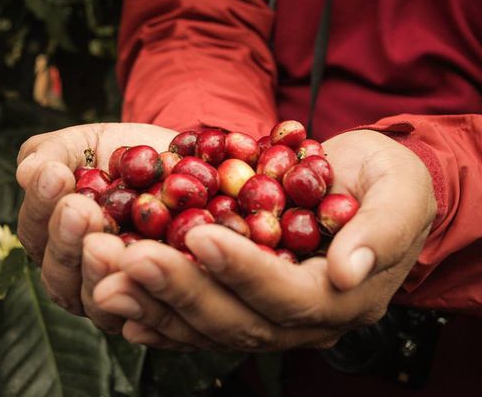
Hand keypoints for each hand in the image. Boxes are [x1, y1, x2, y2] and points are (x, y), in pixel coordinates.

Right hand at [16, 122, 176, 321]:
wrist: (185, 166)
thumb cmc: (126, 156)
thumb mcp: (87, 144)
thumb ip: (54, 152)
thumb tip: (28, 170)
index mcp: (52, 240)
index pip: (35, 231)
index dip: (41, 205)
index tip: (55, 174)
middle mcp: (79, 277)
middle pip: (60, 277)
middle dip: (67, 241)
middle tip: (80, 209)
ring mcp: (119, 298)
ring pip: (98, 302)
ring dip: (101, 271)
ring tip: (108, 241)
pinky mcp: (160, 304)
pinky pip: (152, 307)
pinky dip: (152, 287)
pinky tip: (158, 262)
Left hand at [90, 130, 436, 349]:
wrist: (364, 187)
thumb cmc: (387, 182)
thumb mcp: (399, 191)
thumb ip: (384, 229)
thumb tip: (349, 272)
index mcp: (342, 297)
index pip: (287, 294)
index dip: (242, 269)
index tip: (198, 234)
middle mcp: (301, 321)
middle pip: (236, 319)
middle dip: (180, 289)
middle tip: (129, 259)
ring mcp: (267, 318)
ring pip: (206, 326)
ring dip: (154, 303)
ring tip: (107, 276)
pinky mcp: (241, 305)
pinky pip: (195, 322)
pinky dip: (156, 314)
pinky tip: (119, 301)